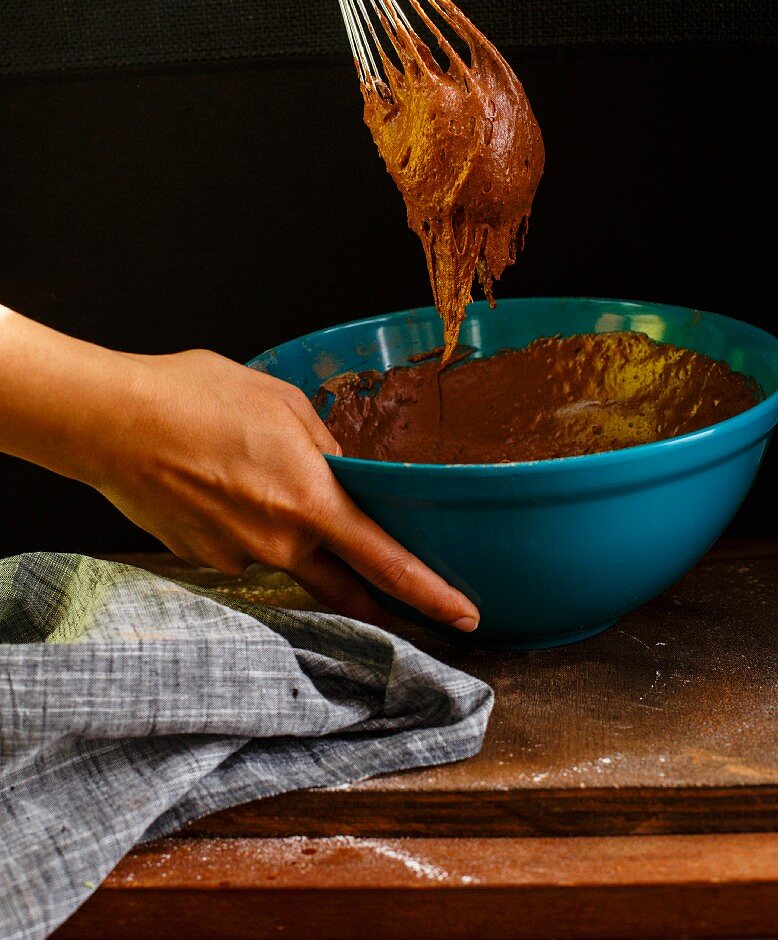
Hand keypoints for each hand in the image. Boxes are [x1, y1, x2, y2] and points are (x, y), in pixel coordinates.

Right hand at [0, 308, 478, 631]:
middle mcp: (279, 544)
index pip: (386, 563)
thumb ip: (324, 446)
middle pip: (341, 582)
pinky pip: (244, 547)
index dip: (430, 595)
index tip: (465, 616)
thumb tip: (341, 474)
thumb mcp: (281, 402)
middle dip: (373, 598)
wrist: (113, 422)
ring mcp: (239, 558)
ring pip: (285, 556)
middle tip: (402, 608)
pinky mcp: (205, 560)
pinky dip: (244, 525)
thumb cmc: (197, 397)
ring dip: (287, 532)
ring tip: (245, 474)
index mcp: (311, 501)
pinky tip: (218, 486)